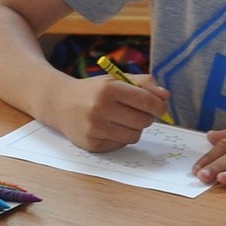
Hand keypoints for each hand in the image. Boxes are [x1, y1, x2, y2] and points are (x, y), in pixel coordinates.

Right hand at [47, 72, 171, 151]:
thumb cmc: (93, 91)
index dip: (159, 106)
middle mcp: (100, 109)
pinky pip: (121, 145)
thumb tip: (166, 96)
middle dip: (146, 117)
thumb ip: (143, 83)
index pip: (146, 101)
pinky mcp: (92, 145)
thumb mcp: (115, 80)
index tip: (160, 107)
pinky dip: (120, 138)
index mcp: (108, 89)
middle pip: (143, 121)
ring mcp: (95, 129)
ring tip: (122, 120)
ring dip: (134, 129)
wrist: (60, 104)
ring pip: (134, 136)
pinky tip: (109, 128)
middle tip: (138, 112)